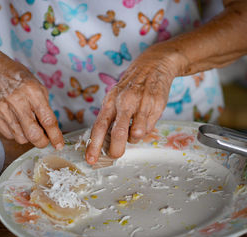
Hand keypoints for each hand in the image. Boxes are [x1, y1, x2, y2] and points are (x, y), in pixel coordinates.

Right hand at [0, 49, 63, 148]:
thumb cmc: (20, 80)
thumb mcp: (39, 88)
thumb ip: (46, 109)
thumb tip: (51, 131)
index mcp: (33, 92)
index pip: (47, 120)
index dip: (55, 136)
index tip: (59, 144)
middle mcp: (17, 101)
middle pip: (33, 134)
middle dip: (42, 142)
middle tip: (45, 140)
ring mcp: (3, 109)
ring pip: (21, 138)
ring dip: (29, 137)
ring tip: (29, 126)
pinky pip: (9, 135)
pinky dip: (16, 133)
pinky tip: (17, 123)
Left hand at [85, 43, 187, 163]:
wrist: (153, 66)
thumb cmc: (131, 86)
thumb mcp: (115, 98)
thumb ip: (110, 117)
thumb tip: (104, 142)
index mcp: (110, 101)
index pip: (99, 126)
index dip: (94, 145)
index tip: (90, 160)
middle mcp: (124, 102)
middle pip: (118, 133)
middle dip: (116, 150)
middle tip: (115, 155)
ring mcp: (141, 104)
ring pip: (136, 134)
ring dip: (134, 138)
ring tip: (134, 129)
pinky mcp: (156, 105)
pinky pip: (150, 128)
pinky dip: (146, 129)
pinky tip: (145, 119)